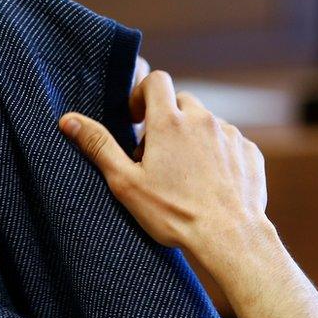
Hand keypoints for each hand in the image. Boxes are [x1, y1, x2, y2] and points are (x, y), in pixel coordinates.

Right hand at [59, 70, 268, 254]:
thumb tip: (68, 120)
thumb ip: (99, 146)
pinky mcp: (249, 153)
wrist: (229, 237)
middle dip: (167, 121)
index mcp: (169, 121)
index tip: (137, 121)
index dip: (143, 94)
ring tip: (185, 175)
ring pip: (207, 124)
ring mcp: (230, 135)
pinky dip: (218, 156)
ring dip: (193, 139)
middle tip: (157, 157)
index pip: (156, 81)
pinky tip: (210, 184)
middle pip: (182, 103)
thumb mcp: (126, 182)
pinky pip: (229, 143)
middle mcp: (203, 120)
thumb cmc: (174, 212)